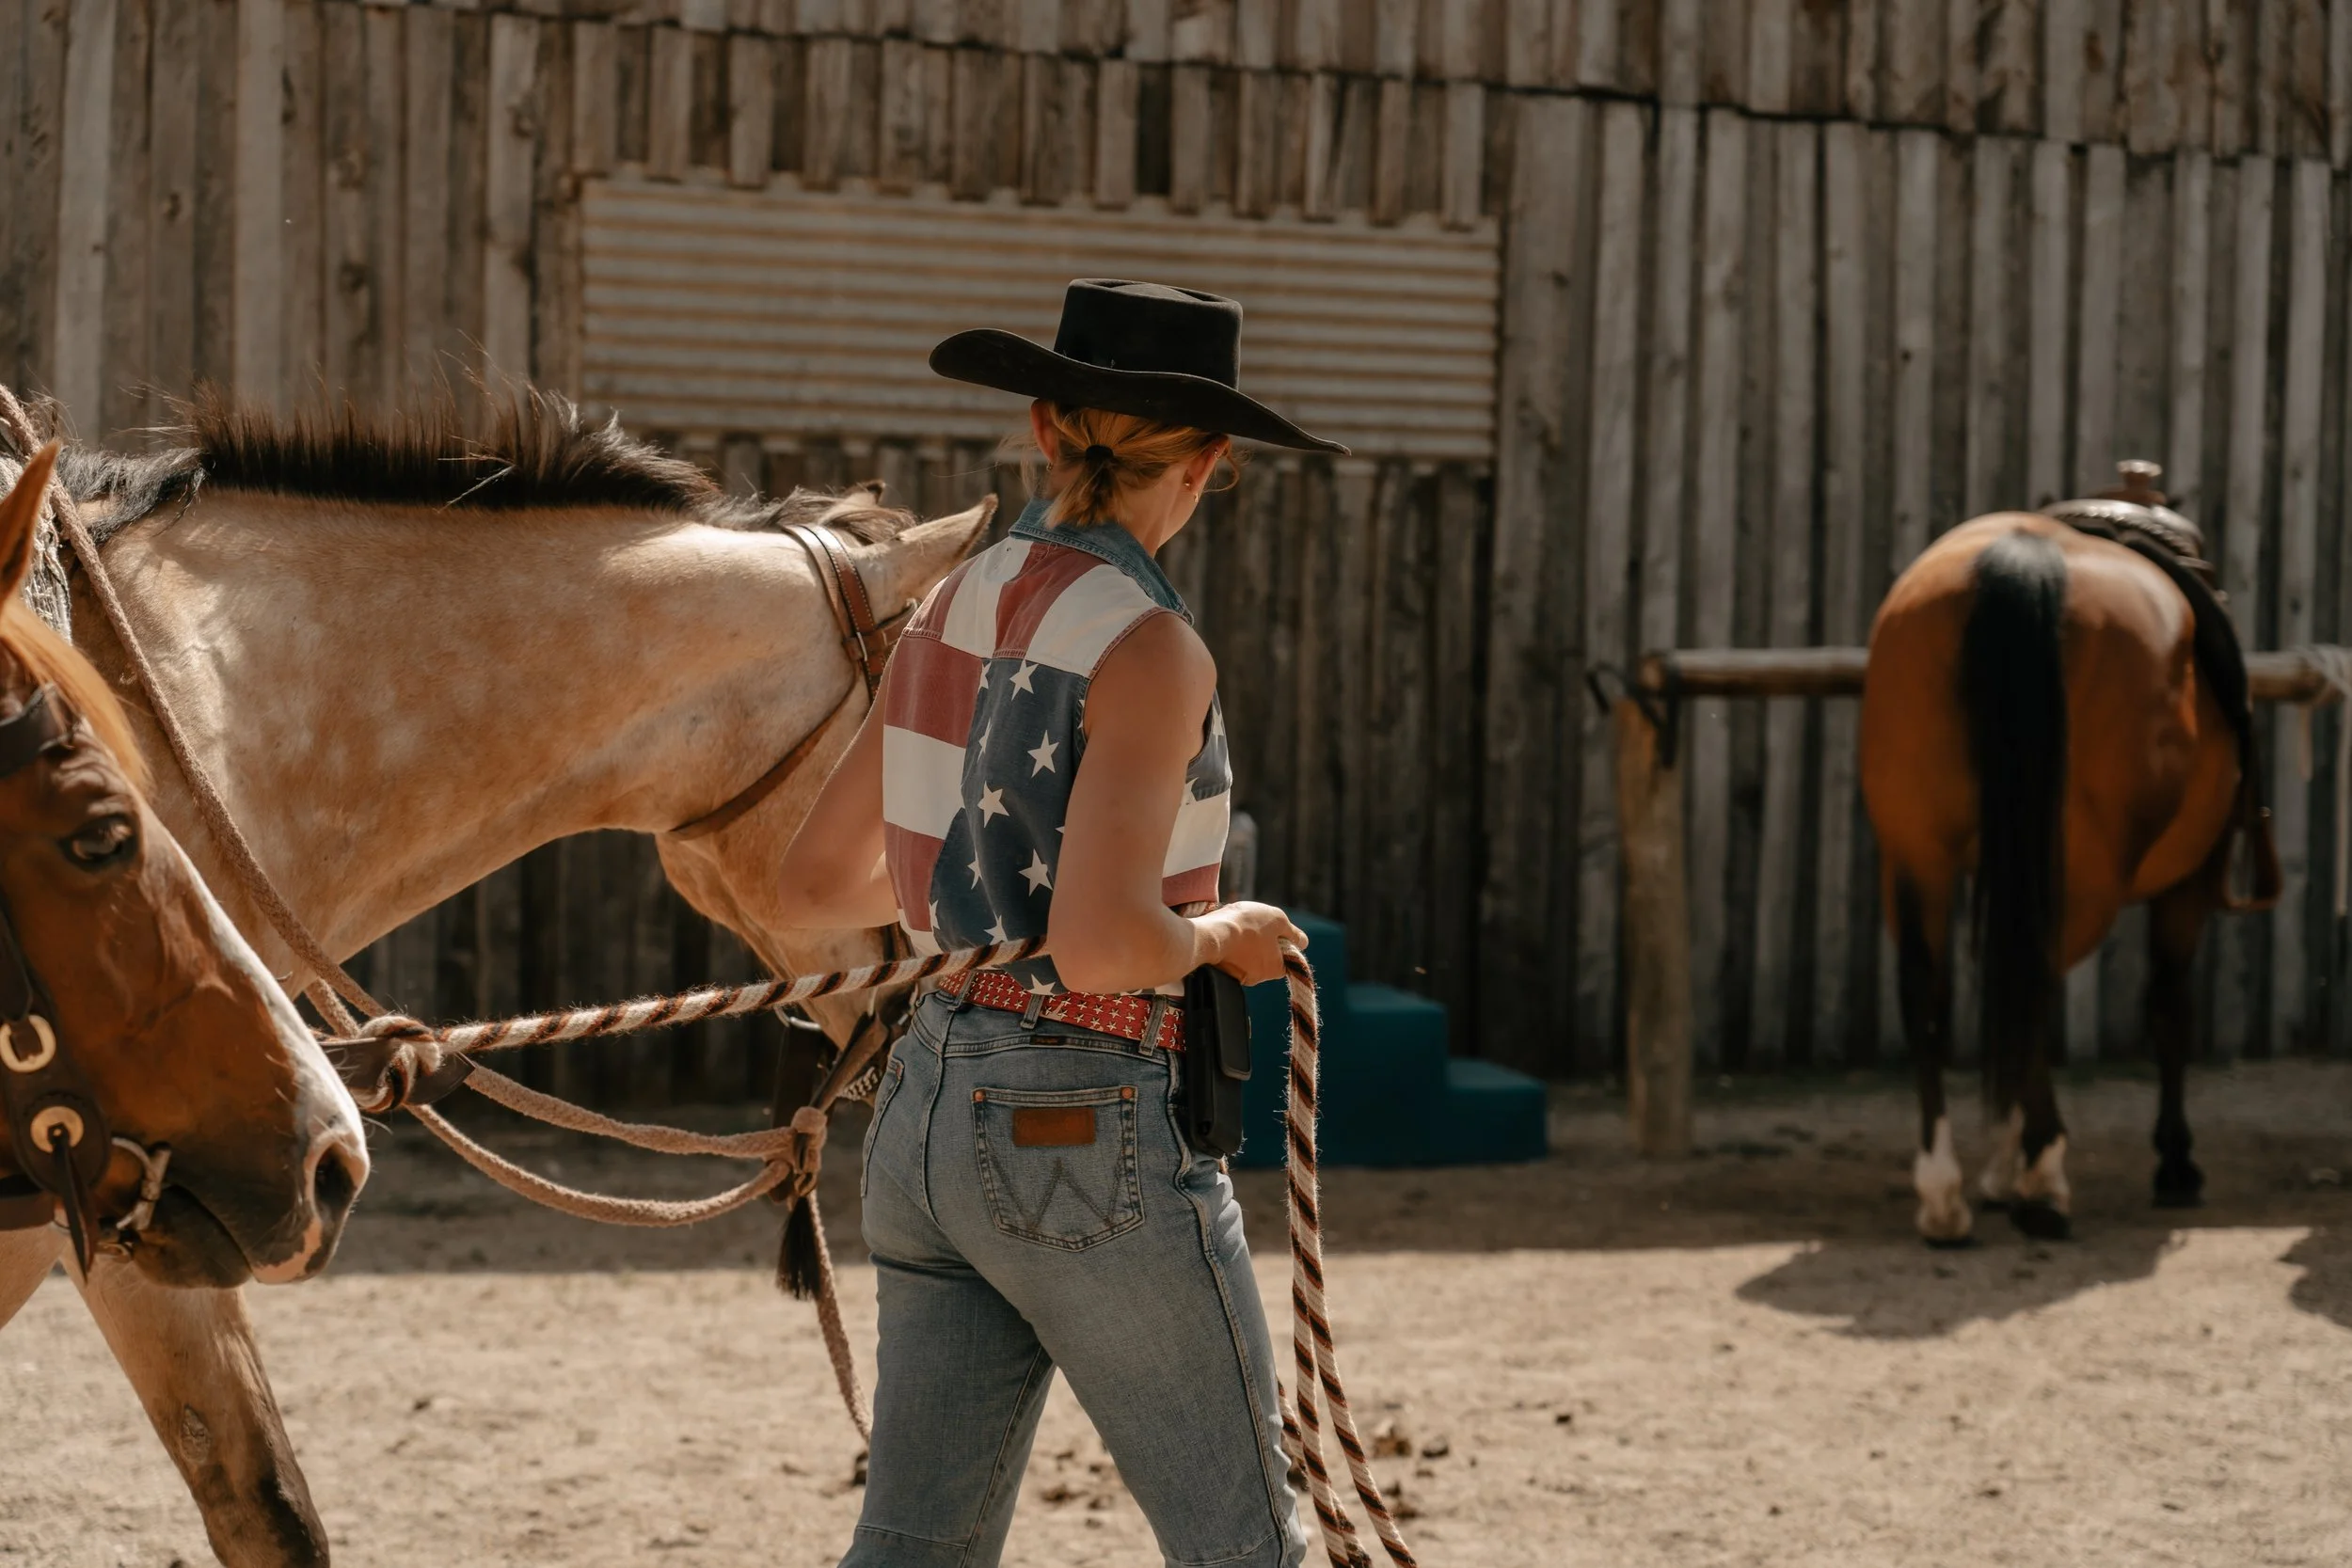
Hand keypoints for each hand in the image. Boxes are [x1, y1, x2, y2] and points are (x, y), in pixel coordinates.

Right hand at [1192, 902, 1307, 986]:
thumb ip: (1293, 932)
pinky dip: (1230, 945)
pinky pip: (1230, 956)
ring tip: (1237, 926)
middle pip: (1265, 958)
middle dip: (1261, 942)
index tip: (1273, 931)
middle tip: (1254, 925)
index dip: (1282, 943)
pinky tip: (1225, 932)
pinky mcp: (1220, 971)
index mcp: (1275, 969)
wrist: (1211, 934)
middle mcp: (1257, 977)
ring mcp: (1237, 976)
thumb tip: (1303, 942)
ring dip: (1245, 942)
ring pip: (1246, 956)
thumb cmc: (1248, 926)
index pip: (1285, 959)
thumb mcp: (1278, 920)